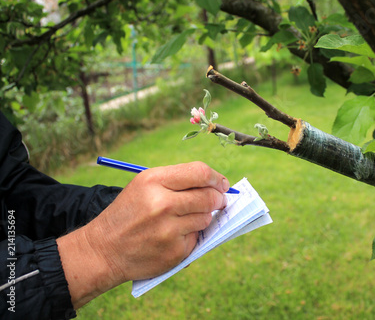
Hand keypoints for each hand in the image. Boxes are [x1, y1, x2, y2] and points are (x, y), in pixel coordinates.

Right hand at [57, 162, 229, 307]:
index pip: (199, 173)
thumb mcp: (144, 186)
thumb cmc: (129, 213)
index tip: (222, 183)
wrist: (103, 250)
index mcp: (153, 181)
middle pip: (208, 196)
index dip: (216, 178)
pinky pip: (197, 237)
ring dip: (204, 217)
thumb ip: (177, 181)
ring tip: (187, 218)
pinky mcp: (174, 251)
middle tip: (219, 200)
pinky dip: (191, 235)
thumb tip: (216, 184)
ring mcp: (168, 229)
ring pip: (206, 218)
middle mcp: (161, 204)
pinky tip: (174, 236)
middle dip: (218, 198)